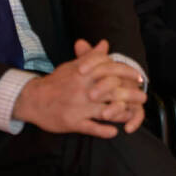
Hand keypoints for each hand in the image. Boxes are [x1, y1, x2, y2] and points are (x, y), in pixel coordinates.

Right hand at [12, 39, 145, 137]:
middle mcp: (83, 90)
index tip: (139, 77)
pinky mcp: (72, 122)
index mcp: (84, 74)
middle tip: (143, 97)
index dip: (127, 73)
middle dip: (131, 95)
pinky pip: (91, 128)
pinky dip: (104, 130)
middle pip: (112, 91)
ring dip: (121, 113)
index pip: (111, 70)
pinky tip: (114, 132)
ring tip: (133, 114)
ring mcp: (78, 107)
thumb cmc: (55, 82)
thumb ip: (91, 57)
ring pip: (105, 111)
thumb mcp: (73, 66)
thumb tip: (105, 43)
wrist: (32, 99)